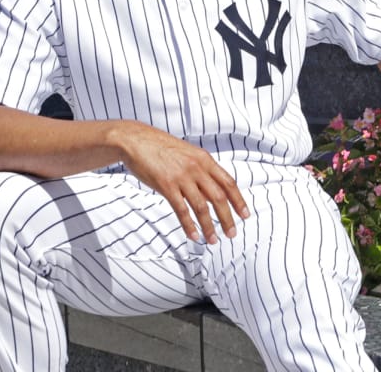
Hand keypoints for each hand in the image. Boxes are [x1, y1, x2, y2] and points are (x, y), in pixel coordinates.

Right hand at [111, 121, 250, 242]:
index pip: (228, 182)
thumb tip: (211, 190)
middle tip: (231, 234)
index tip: (245, 215)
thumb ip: (200, 170)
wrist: (135, 140)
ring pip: (202, 207)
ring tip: (213, 240)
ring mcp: (181, 176)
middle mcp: (196, 167)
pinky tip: (193, 236)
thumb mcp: (187, 153)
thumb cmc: (160, 147)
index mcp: (204, 159)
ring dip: (209, 226)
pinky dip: (189, 226)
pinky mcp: (166, 185)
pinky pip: (182, 210)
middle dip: (227, 218)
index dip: (239, 200)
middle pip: (219, 197)